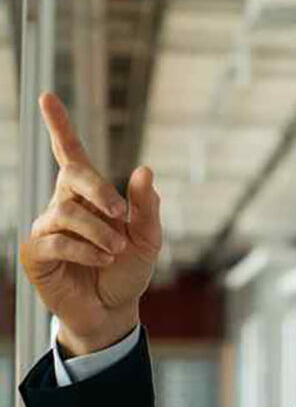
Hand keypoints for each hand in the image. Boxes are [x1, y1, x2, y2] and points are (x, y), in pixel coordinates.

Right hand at [19, 92, 161, 355]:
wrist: (115, 309)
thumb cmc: (129, 271)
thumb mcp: (148, 239)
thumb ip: (147, 208)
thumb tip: (144, 170)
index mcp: (90, 196)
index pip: (71, 155)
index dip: (59, 126)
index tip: (47, 97)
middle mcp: (63, 205)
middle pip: (72, 177)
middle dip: (99, 189)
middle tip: (122, 213)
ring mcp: (47, 229)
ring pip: (68, 213)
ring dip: (99, 231)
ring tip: (116, 250)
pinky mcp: (37, 254)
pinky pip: (57, 241)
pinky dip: (86, 249)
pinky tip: (102, 258)